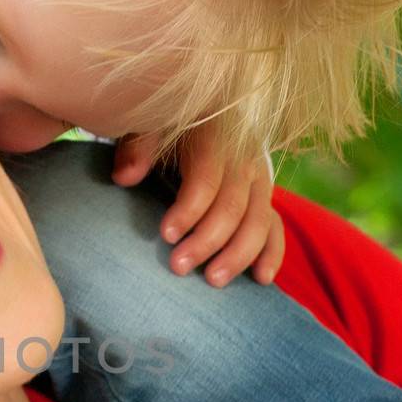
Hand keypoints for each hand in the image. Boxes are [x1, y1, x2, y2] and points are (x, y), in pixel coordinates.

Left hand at [112, 124, 283, 286]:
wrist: (193, 120)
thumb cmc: (162, 131)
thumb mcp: (146, 127)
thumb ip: (137, 147)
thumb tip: (125, 177)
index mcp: (214, 137)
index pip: (207, 178)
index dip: (189, 209)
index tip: (166, 235)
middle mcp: (243, 158)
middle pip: (233, 206)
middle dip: (207, 241)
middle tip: (178, 267)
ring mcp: (259, 180)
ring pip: (259, 221)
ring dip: (238, 254)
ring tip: (213, 281)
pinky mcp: (264, 198)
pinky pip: (276, 226)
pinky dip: (272, 253)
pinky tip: (261, 278)